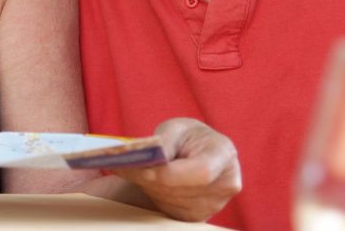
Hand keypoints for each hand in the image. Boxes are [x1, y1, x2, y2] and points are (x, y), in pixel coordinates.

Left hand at [114, 117, 240, 221]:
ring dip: (146, 186)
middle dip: (148, 178)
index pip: (200, 172)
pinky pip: (169, 209)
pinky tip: (141, 180)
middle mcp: (225, 183)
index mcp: (223, 153)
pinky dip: (151, 195)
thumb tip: (149, 158)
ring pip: (171, 200)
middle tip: (119, 166)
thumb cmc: (186, 136)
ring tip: (128, 169)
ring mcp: (214, 204)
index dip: (170, 174)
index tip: (144, 169)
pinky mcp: (199, 216)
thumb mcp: (175, 128)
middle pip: (181, 188)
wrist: (197, 151)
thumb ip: (165, 141)